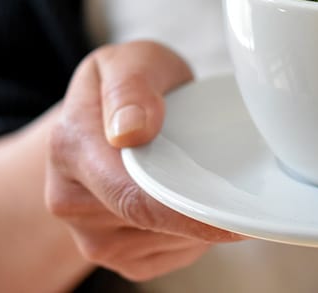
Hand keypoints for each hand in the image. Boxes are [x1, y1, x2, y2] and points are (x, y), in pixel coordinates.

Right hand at [45, 41, 243, 280]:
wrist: (110, 118)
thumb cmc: (132, 86)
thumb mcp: (133, 60)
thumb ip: (131, 86)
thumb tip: (132, 130)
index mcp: (71, 148)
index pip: (131, 196)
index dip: (185, 211)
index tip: (234, 213)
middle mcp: (69, 200)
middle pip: (152, 224)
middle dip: (204, 213)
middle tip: (247, 195)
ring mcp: (90, 235)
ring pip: (166, 243)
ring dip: (200, 221)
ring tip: (209, 178)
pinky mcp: (116, 256)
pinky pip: (169, 256)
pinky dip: (195, 236)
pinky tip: (195, 202)